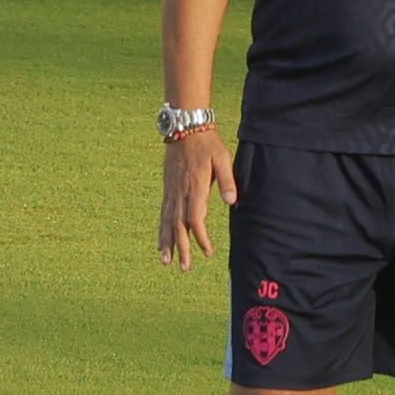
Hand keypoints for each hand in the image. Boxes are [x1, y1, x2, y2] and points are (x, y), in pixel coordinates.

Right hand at [157, 131, 237, 271]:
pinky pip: (163, 213)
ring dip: (167, 242)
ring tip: (167, 261)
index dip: (201, 238)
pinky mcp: (168, 188)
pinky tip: (161, 241)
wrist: (185, 127)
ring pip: (167, 221)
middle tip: (185, 268)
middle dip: (182, 248)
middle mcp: (180, 192)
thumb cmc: (207, 143)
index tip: (208, 252)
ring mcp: (172, 191)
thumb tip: (233, 201)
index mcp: (196, 187)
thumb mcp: (223, 158)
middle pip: (179, 226)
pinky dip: (161, 229)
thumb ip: (228, 180)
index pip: (196, 219)